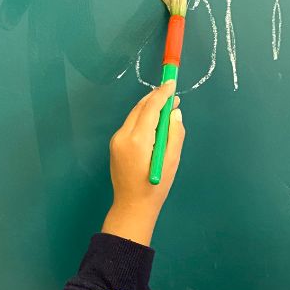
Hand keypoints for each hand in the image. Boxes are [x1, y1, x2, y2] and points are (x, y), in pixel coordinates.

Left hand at [101, 81, 184, 245]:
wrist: (131, 207)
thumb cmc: (155, 187)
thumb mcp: (172, 161)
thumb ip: (174, 134)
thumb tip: (174, 113)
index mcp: (138, 140)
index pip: (151, 108)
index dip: (162, 93)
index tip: (172, 82)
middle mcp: (123, 136)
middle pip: (140, 108)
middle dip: (156, 98)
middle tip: (172, 93)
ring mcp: (116, 140)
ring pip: (134, 115)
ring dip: (149, 107)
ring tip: (166, 106)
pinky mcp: (115, 144)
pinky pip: (130, 124)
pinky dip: (142, 118)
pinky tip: (154, 122)